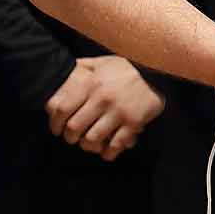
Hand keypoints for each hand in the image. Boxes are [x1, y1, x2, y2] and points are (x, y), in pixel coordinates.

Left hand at [45, 55, 163, 161]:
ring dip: (87, 145)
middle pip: (75, 128)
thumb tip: (63, 70)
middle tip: (73, 138)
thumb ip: (82, 67)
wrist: (159, 71)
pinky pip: (115, 144)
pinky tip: (107, 149)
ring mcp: (119, 111)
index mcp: (92, 83)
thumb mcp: (103, 62)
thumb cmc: (127, 68)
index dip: (55, 123)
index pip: (62, 109)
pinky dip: (108, 151)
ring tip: (89, 143)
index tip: (57, 128)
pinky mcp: (134, 122)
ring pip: (92, 139)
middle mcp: (103, 98)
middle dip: (70, 137)